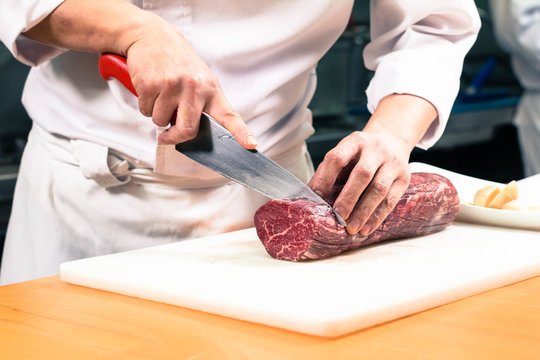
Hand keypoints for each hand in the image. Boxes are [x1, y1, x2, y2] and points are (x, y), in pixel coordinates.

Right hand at [125, 14, 256, 147]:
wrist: (152, 35)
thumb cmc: (178, 61)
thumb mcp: (198, 79)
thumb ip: (200, 105)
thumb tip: (191, 132)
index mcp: (211, 88)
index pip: (229, 115)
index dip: (241, 132)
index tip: (251, 145)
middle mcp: (194, 87)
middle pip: (187, 130)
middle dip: (175, 137)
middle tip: (168, 135)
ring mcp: (172, 85)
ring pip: (161, 121)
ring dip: (158, 115)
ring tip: (161, 95)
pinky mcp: (150, 84)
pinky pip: (145, 110)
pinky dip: (145, 105)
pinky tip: (151, 88)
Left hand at [309, 94, 436, 234]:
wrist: (392, 140)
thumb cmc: (360, 154)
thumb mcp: (345, 153)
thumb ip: (329, 172)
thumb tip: (310, 196)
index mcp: (355, 142)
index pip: (338, 157)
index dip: (325, 177)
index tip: (317, 196)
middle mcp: (375, 150)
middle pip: (363, 173)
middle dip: (349, 197)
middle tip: (338, 216)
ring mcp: (392, 163)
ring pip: (379, 188)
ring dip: (364, 211)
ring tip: (351, 228)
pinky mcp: (404, 178)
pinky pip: (391, 200)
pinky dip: (377, 217)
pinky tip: (366, 229)